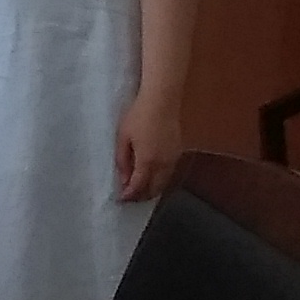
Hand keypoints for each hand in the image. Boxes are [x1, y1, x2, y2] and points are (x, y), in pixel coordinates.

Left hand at [114, 87, 185, 202]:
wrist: (162, 100)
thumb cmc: (138, 116)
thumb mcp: (123, 137)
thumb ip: (123, 160)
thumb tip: (123, 180)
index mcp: (148, 161)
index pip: (139, 186)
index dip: (130, 195)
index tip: (121, 199)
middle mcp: (163, 164)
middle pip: (154, 189)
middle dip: (142, 196)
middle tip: (131, 198)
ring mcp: (173, 158)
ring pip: (164, 183)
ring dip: (152, 189)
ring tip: (140, 190)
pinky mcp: (178, 152)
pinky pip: (169, 173)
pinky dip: (160, 180)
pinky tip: (152, 176)